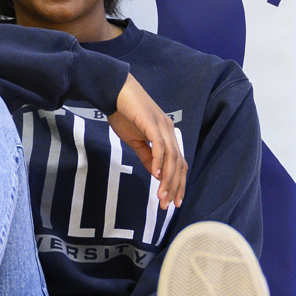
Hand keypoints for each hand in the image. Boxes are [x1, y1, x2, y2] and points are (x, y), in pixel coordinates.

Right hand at [108, 73, 187, 208]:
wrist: (115, 91)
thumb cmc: (124, 113)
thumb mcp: (135, 140)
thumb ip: (147, 156)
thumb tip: (155, 174)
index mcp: (167, 135)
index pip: (179, 163)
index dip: (178, 183)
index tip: (173, 200)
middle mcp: (169, 131)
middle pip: (179, 164)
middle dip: (175, 186)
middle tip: (169, 205)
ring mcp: (163, 127)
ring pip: (172, 159)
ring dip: (168, 179)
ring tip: (162, 196)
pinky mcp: (152, 124)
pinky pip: (159, 147)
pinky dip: (159, 163)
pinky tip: (156, 176)